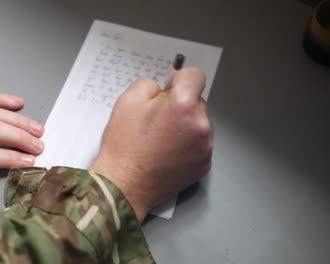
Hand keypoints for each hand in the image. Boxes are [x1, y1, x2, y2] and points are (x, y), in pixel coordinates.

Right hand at [90, 68, 212, 221]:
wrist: (124, 184)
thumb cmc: (124, 147)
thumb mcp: (128, 100)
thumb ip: (151, 83)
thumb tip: (165, 88)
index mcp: (183, 105)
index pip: (195, 75)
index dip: (179, 78)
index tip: (170, 87)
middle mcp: (200, 125)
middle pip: (197, 100)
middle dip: (180, 104)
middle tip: (156, 119)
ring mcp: (204, 147)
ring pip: (199, 123)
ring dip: (185, 124)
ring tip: (160, 138)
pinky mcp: (204, 164)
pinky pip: (199, 143)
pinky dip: (186, 144)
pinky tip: (166, 151)